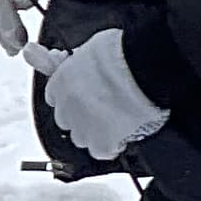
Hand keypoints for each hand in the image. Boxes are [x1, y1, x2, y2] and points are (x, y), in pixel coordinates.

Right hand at [0, 0, 47, 56]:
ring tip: (18, 48)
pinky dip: (14, 19)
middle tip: (16, 50)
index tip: (17, 42)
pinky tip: (21, 35)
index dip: (6, 21)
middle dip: (4, 28)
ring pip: (1, 4)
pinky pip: (13, 1)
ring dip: (7, 26)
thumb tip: (20, 4)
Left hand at [30, 28, 168, 165]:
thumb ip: (79, 64)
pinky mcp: (102, 141)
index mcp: (61, 81)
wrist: (144, 67)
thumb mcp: (92, 49)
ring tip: (116, 120)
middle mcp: (67, 105)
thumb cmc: (124, 52)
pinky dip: (112, 145)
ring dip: (95, 132)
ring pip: (82, 138)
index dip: (72, 98)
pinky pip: (102, 151)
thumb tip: (68, 62)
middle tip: (104, 109)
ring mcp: (83, 125)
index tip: (84, 97)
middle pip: (67, 120)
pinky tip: (124, 133)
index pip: (55, 97)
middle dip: (82, 116)